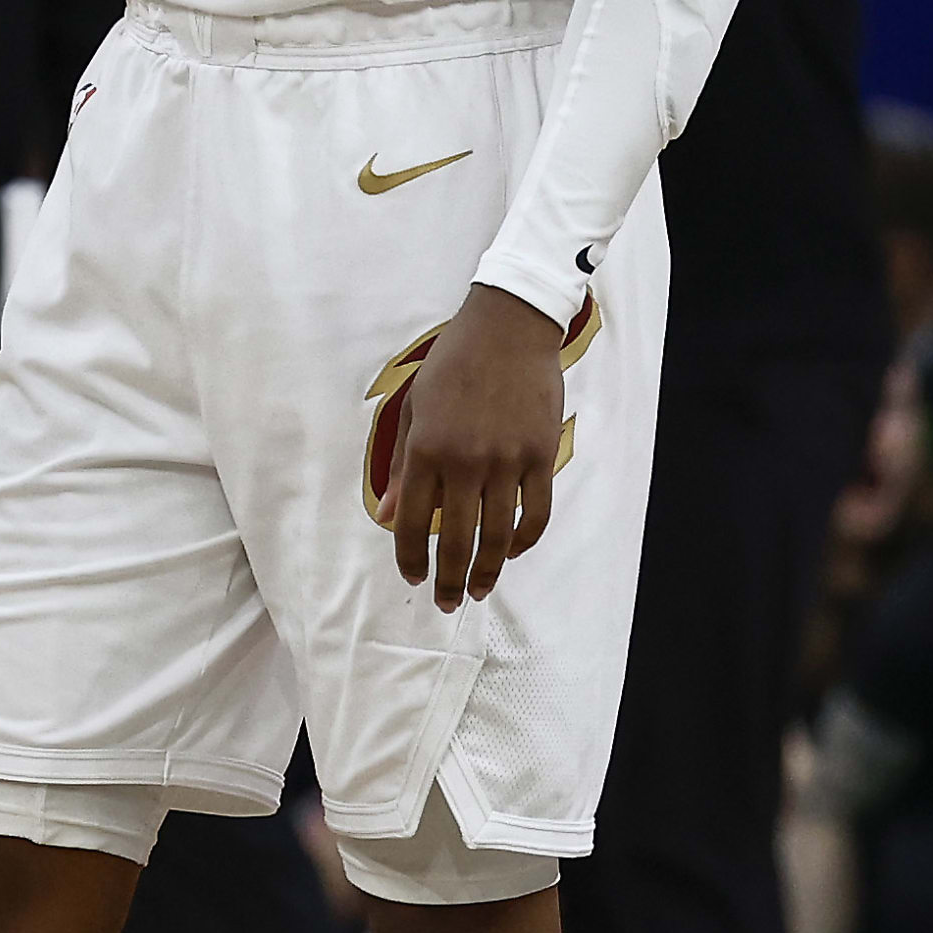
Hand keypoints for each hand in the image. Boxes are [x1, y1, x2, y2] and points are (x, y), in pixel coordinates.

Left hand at [387, 284, 564, 611]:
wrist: (506, 329)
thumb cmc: (453, 365)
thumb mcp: (414, 409)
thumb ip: (402, 468)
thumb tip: (390, 516)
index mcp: (426, 449)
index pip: (413, 521)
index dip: (410, 557)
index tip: (412, 577)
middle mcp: (466, 461)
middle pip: (456, 539)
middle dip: (448, 579)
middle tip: (446, 603)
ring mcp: (507, 461)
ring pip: (498, 535)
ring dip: (487, 570)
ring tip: (478, 589)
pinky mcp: (541, 457)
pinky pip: (536, 513)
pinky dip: (525, 541)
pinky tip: (512, 552)